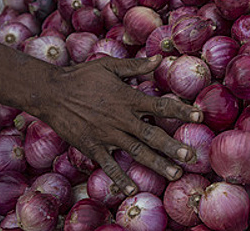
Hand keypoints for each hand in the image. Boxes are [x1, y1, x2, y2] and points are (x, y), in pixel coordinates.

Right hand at [34, 55, 202, 195]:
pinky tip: (132, 189)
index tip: (199, 117)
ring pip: (136, 151)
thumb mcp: (109, 65)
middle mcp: (121, 118)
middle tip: (191, 157)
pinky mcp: (92, 146)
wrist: (50, 91)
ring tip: (174, 173)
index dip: (181, 111)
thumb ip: (135, 65)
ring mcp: (107, 134)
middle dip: (173, 146)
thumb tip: (160, 59)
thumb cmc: (81, 76)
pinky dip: (119, 177)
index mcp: (128, 98)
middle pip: (153, 134)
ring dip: (156, 163)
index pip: (161, 105)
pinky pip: (108, 164)